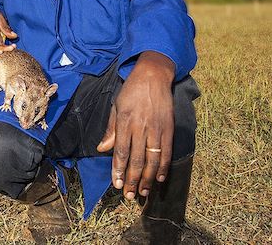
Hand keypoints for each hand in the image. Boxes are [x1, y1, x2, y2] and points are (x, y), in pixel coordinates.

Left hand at [96, 52, 174, 199]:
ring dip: (147, 179)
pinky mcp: (169, 129)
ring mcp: (157, 129)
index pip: (121, 151)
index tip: (115, 184)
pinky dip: (164, 167)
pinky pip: (167, 152)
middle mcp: (141, 127)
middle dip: (131, 179)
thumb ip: (111, 129)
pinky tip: (160, 179)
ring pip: (152, 159)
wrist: (153, 75)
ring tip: (142, 192)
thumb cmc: (131, 91)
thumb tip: (102, 149)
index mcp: (125, 121)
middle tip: (127, 195)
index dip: (118, 169)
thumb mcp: (116, 106)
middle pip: (136, 159)